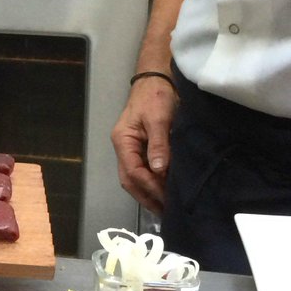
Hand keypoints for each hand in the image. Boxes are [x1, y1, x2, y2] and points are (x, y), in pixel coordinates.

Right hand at [111, 77, 177, 213]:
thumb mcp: (158, 118)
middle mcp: (123, 147)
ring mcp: (131, 148)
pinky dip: (153, 183)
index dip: (150, 187)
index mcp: (123, 140)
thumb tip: (159, 171)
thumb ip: (159, 144)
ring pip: (135, 177)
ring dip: (149, 192)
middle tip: (166, 211)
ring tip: (166, 206)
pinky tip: (164, 190)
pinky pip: (143, 171)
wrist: (157, 78)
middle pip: (130, 179)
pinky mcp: (141, 147)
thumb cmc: (156, 96)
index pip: (133, 172)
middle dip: (146, 196)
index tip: (167, 199)